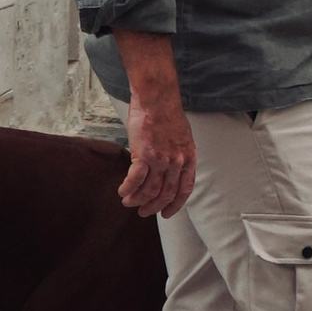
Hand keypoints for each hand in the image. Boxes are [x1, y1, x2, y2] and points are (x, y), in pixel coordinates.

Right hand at [113, 32, 195, 215]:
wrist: (157, 98)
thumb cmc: (166, 113)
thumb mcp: (181, 137)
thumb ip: (178, 154)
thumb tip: (169, 168)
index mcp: (188, 158)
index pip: (185, 189)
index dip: (175, 204)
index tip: (166, 213)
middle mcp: (176, 162)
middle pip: (166, 193)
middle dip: (153, 206)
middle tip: (143, 212)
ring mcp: (161, 159)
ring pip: (149, 190)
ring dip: (138, 199)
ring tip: (129, 202)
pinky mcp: (144, 154)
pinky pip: (135, 179)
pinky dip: (128, 188)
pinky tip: (123, 191)